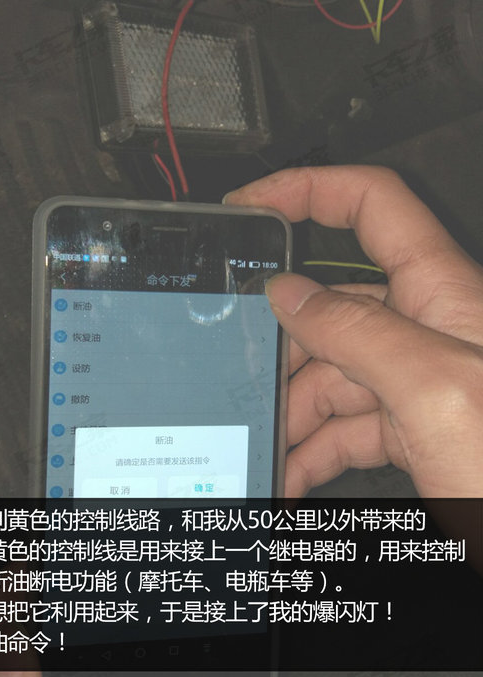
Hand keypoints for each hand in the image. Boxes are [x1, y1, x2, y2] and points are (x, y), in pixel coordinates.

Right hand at [225, 165, 482, 497]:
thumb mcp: (434, 391)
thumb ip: (357, 333)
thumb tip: (288, 294)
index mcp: (441, 294)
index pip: (372, 207)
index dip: (308, 190)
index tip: (251, 205)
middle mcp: (428, 330)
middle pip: (333, 311)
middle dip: (283, 348)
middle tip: (247, 379)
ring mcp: (418, 382)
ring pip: (334, 377)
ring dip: (294, 414)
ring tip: (268, 450)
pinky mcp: (414, 428)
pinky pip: (349, 428)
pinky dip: (315, 450)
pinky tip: (293, 472)